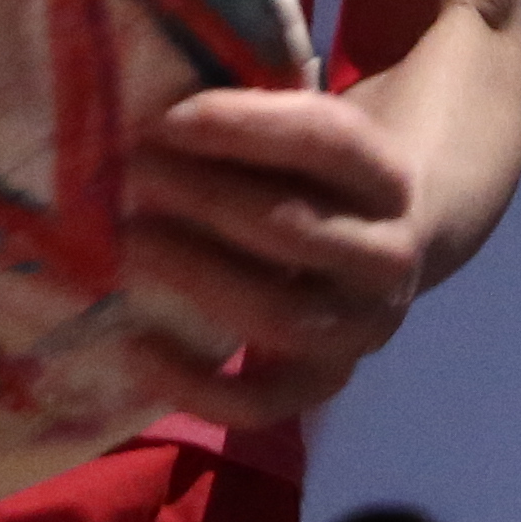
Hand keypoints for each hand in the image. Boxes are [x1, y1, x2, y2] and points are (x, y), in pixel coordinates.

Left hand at [121, 85, 429, 426]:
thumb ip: (252, 123)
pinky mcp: (325, 384)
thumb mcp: (307, 136)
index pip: (327, 142)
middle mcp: (388, 257)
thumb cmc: (316, 176)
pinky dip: (193, 383)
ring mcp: (361, 329)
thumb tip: (153, 122)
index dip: (246, 126)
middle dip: (205, 196)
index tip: (169, 119)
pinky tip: (136, 344)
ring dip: (196, 275)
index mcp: (389, 177)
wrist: (381, 245)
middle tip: (136, 171)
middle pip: (294, 228)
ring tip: (131, 242)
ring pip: (278, 314)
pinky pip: (260, 402)